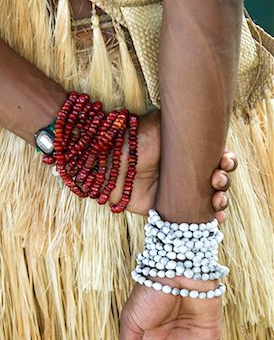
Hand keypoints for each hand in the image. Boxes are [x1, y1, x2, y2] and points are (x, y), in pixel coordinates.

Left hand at [109, 110, 237, 218]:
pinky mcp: (167, 210)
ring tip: (217, 199)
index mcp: (188, 154)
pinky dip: (207, 221)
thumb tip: (206, 118)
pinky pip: (191, 219)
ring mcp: (178, 193)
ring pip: (209, 200)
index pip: (216, 159)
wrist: (112, 161)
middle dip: (223, 181)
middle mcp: (185, 173)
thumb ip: (183, 121)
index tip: (225, 161)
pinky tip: (217, 220)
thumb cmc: (136, 139)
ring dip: (220, 201)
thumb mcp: (163, 123)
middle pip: (217, 180)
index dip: (227, 162)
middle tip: (217, 179)